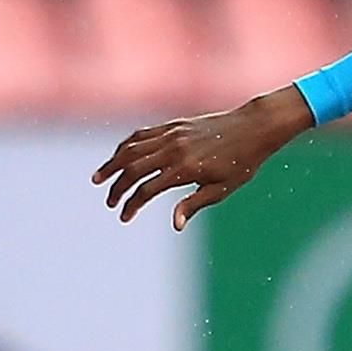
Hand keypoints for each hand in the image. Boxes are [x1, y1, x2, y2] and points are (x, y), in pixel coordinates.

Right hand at [93, 89, 310, 229]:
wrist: (253, 127)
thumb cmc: (241, 163)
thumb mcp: (222, 189)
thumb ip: (194, 204)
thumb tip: (175, 225)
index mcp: (184, 169)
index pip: (147, 190)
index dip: (131, 205)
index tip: (124, 217)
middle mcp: (173, 150)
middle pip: (132, 169)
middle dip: (117, 188)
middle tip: (109, 202)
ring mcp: (171, 134)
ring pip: (131, 149)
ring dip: (112, 164)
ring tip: (98, 178)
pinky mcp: (172, 125)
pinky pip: (142, 135)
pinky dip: (126, 146)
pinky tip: (118, 156)